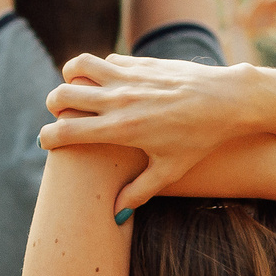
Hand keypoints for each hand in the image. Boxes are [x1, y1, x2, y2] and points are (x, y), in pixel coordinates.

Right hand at [40, 55, 263, 210]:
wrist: (228, 101)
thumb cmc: (201, 140)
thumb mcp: (170, 170)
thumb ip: (139, 192)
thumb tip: (115, 214)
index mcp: (122, 129)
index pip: (66, 130)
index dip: (47, 138)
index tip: (47, 143)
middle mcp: (120, 99)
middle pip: (63, 95)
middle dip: (53, 106)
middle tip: (60, 116)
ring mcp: (130, 76)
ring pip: (78, 66)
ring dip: (70, 78)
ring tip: (77, 91)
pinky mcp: (142, 62)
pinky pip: (107, 61)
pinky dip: (99, 70)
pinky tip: (108, 84)